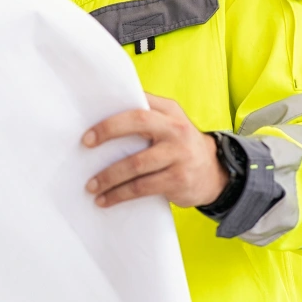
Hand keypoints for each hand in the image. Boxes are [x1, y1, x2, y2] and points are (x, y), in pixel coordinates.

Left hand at [82, 93, 227, 207]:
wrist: (215, 173)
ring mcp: (179, 154)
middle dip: (108, 131)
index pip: (138, 102)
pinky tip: (106, 200)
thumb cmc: (179, 146)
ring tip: (91, 186)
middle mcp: (176, 128)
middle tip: (85, 144)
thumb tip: (102, 112)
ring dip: (109, 176)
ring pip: (136, 163)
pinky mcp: (177, 179)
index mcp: (169, 110)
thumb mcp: (169, 124)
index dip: (113, 112)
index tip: (89, 127)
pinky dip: (120, 195)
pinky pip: (142, 187)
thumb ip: (145, 116)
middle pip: (138, 122)